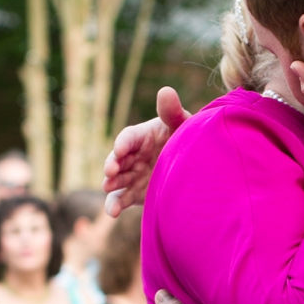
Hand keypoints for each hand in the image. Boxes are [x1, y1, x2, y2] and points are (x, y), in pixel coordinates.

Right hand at [102, 87, 189, 216]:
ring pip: (117, 180)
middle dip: (112, 165)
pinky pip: (122, 198)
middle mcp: (133, 156)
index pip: (128, 138)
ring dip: (111, 184)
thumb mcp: (181, 123)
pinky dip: (115, 205)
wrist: (194, 165)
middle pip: (118, 160)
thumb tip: (166, 91)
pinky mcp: (134, 192)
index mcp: (141, 136)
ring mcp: (133, 175)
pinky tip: (112, 213)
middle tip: (110, 172)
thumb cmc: (185, 138)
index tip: (120, 150)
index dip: (123, 143)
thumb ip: (172, 111)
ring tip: (108, 188)